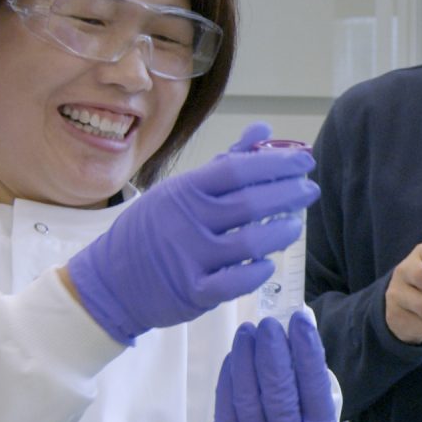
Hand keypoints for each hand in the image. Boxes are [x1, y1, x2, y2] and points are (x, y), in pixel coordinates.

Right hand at [66, 123, 315, 344]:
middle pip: (250, 204)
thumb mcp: (180, 190)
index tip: (304, 162)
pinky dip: (257, 272)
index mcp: (185, 190)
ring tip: (295, 225)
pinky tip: (268, 262)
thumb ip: (224, 163)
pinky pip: (234, 283)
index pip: (238, 170)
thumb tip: (263, 129)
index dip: (276, 164)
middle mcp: (187, 220)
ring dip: (280, 233)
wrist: (110, 280)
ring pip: (249, 243)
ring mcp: (190, 257)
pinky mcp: (192, 292)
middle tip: (311, 191)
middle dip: (288, 194)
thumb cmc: (152, 229)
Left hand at [207, 313, 337, 421]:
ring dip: (246, 359)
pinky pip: (226, 405)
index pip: (314, 385)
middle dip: (272, 353)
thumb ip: (308, 364)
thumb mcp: (313, 400)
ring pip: (248, 398)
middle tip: (268, 324)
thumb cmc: (298, 419)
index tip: (299, 319)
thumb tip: (299, 319)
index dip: (306, 350)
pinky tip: (235, 354)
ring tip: (247, 331)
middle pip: (279, 393)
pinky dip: (229, 375)